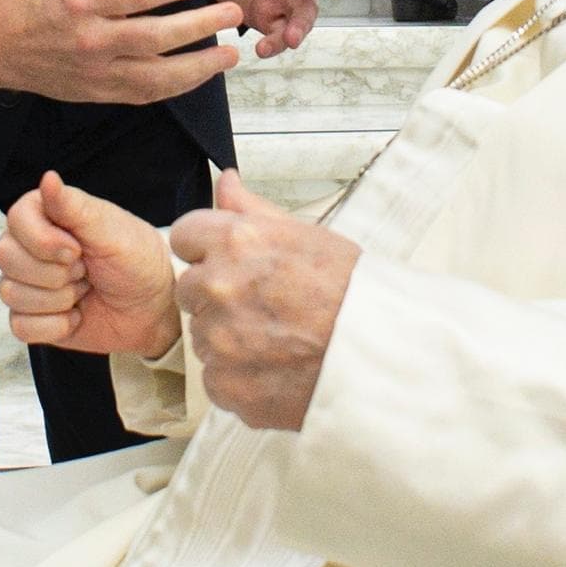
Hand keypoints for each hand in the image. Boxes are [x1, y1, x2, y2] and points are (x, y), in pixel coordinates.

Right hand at [0, 0, 241, 100]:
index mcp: (82, 1)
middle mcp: (91, 40)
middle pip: (154, 37)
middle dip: (198, 26)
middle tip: (233, 13)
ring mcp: (97, 72)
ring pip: (155, 76)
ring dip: (198, 68)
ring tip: (230, 54)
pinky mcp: (100, 94)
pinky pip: (145, 95)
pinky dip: (177, 88)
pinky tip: (202, 75)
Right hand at [0, 171, 180, 357]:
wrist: (151, 307)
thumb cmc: (136, 259)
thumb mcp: (111, 230)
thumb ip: (74, 207)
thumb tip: (48, 177)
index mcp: (47, 214)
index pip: (16, 219)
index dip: (44, 240)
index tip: (78, 248)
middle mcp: (30, 246)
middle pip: (7, 257)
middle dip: (55, 272)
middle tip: (86, 269)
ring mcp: (27, 282)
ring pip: (11, 293)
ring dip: (59, 298)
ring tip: (84, 288)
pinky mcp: (31, 316)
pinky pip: (20, 325)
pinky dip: (55, 325)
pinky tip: (76, 315)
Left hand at [170, 170, 359, 430]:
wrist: (381, 354)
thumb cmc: (351, 292)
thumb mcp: (306, 234)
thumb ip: (252, 209)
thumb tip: (224, 182)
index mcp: (236, 242)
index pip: (184, 236)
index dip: (208, 248)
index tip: (229, 262)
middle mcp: (219, 288)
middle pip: (189, 288)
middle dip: (216, 294)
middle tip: (263, 304)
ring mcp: (218, 340)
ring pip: (203, 335)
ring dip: (228, 337)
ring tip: (277, 338)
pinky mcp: (225, 385)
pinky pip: (215, 378)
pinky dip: (239, 377)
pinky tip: (276, 367)